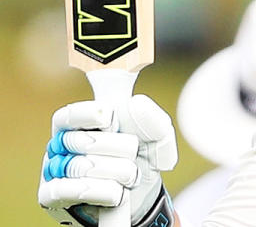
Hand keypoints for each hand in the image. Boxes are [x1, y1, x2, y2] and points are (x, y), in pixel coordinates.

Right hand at [38, 94, 177, 225]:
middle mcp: (60, 145)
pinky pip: (73, 191)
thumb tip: (135, 103)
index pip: (69, 115)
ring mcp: (53, 171)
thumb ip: (154, 120)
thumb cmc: (140, 159)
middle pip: (83, 141)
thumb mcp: (157, 138)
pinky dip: (105, 191)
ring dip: (120, 173)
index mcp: (79, 122)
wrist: (140, 197)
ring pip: (82, 166)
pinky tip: (118, 192)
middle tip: (132, 156)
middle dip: (122, 149)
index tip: (111, 119)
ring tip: (128, 176)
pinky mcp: (51, 198)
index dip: (90, 115)